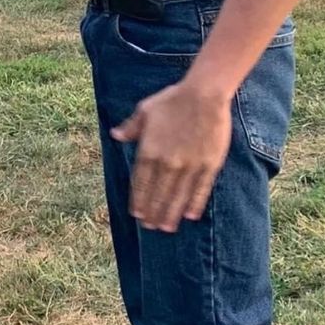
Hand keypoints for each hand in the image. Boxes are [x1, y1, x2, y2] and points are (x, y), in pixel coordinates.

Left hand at [111, 80, 231, 231]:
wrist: (204, 96)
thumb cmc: (172, 100)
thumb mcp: (145, 110)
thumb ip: (131, 127)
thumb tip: (115, 135)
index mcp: (149, 150)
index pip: (141, 182)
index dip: (139, 200)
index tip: (136, 214)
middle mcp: (167, 162)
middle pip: (158, 194)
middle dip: (152, 212)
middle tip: (150, 227)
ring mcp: (189, 166)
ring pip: (178, 196)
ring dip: (170, 213)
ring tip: (166, 228)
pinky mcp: (209, 165)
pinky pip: (200, 190)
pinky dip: (194, 204)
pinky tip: (189, 215)